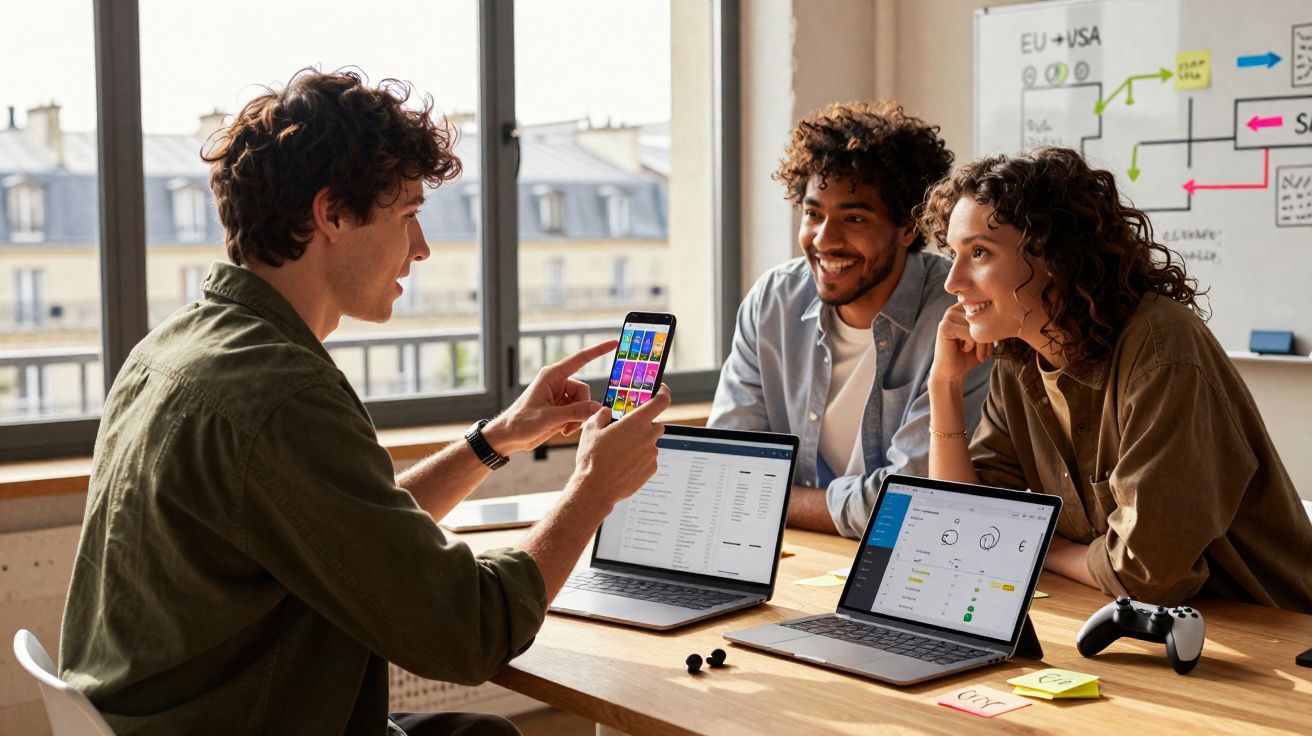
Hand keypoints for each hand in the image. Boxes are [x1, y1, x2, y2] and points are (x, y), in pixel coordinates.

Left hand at [484, 340, 616, 454]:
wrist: (508, 437)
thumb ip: (575, 412)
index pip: (580, 359)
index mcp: (552, 376)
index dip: (598, 350)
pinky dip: (573, 422)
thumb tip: (597, 407)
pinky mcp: (560, 407)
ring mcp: (559, 395)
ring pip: (583, 403)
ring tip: (563, 429)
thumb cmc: (521, 422)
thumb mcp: (549, 418)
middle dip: (582, 409)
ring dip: (577, 418)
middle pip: (584, 391)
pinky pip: (578, 412)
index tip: (614, 343)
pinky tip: (562, 430)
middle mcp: (557, 382)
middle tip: (570, 425)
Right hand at [567, 384, 671, 510]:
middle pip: (655, 423)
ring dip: (639, 443)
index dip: (663, 393)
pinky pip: (648, 458)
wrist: (596, 489)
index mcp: (636, 422)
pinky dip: (639, 458)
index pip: (661, 401)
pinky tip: (623, 464)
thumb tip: (607, 412)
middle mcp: (648, 437)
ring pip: (650, 442)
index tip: (660, 390)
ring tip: (619, 453)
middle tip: (627, 430)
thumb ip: (602, 415)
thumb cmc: (592, 459)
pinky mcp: (651, 469)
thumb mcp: (591, 429)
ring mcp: (651, 454)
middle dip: (643, 425)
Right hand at [929, 303, 991, 387]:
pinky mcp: (944, 327)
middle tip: (986, 354)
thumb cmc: (969, 355)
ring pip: (975, 324)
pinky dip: (970, 344)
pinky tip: (964, 349)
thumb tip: (1005, 315)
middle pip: (981, 315)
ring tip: (978, 354)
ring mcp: (948, 317)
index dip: (991, 326)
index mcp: (963, 309)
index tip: (990, 345)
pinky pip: (968, 332)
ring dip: (980, 342)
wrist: (952, 372)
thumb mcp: (984, 337)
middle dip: (987, 336)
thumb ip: (990, 324)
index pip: (985, 308)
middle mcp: (954, 309)